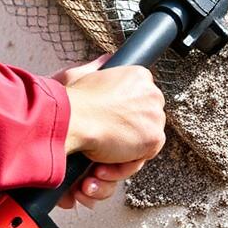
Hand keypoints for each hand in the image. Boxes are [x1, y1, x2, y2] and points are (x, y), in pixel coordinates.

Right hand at [51, 54, 162, 208]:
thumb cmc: (72, 100)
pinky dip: (118, 167)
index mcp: (139, 76)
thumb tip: (106, 59)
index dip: (121, 117)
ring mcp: (155, 116)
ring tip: (94, 161)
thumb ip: (98, 68)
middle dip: (121, 136)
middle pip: (143, 121)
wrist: (72, 119)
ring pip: (141, 142)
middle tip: (98, 145)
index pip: (139, 101)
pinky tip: (98, 167)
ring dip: (116, 155)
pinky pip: (139, 159)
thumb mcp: (82, 74)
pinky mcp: (153, 138)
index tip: (104, 125)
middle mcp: (152, 92)